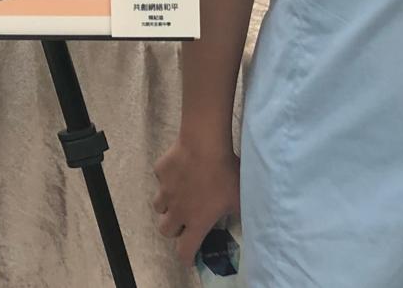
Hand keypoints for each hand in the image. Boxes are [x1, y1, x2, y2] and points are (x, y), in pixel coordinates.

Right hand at [153, 137, 239, 264]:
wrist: (204, 145)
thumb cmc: (225, 174)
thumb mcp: (238, 198)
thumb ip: (237, 214)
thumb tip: (244, 222)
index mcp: (196, 222)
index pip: (184, 251)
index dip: (186, 257)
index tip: (190, 256)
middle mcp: (177, 211)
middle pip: (165, 231)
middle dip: (173, 229)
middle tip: (184, 221)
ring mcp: (165, 191)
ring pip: (158, 206)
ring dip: (167, 206)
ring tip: (179, 196)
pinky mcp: (160, 172)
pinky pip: (161, 179)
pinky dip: (168, 178)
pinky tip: (180, 169)